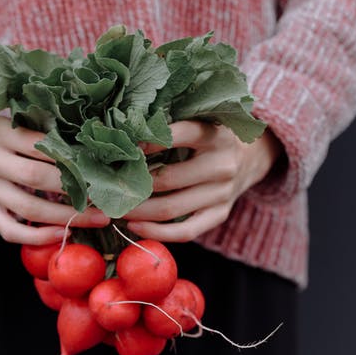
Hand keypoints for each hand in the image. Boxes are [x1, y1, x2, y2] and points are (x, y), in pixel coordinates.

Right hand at [0, 115, 108, 244]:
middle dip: (74, 189)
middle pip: (36, 177)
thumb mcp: (10, 121)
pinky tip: (63, 234)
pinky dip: (39, 236)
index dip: (71, 158)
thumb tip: (88, 147)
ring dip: (65, 216)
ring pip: (28, 208)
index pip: (40, 145)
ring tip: (95, 219)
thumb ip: (40, 131)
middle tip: (105, 196)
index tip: (100, 167)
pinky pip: (11, 231)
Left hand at [124, 121, 283, 241]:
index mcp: (215, 135)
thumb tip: (122, 134)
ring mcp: (223, 193)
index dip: (148, 142)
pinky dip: (156, 233)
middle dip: (132, 185)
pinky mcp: (219, 215)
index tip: (124, 148)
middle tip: (107, 187)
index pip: (179, 135)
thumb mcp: (199, 122)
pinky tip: (135, 228)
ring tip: (115, 209)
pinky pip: (184, 231)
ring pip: (171, 208)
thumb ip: (170, 126)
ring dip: (137, 212)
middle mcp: (222, 164)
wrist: (248, 158)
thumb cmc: (207, 138)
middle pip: (167, 179)